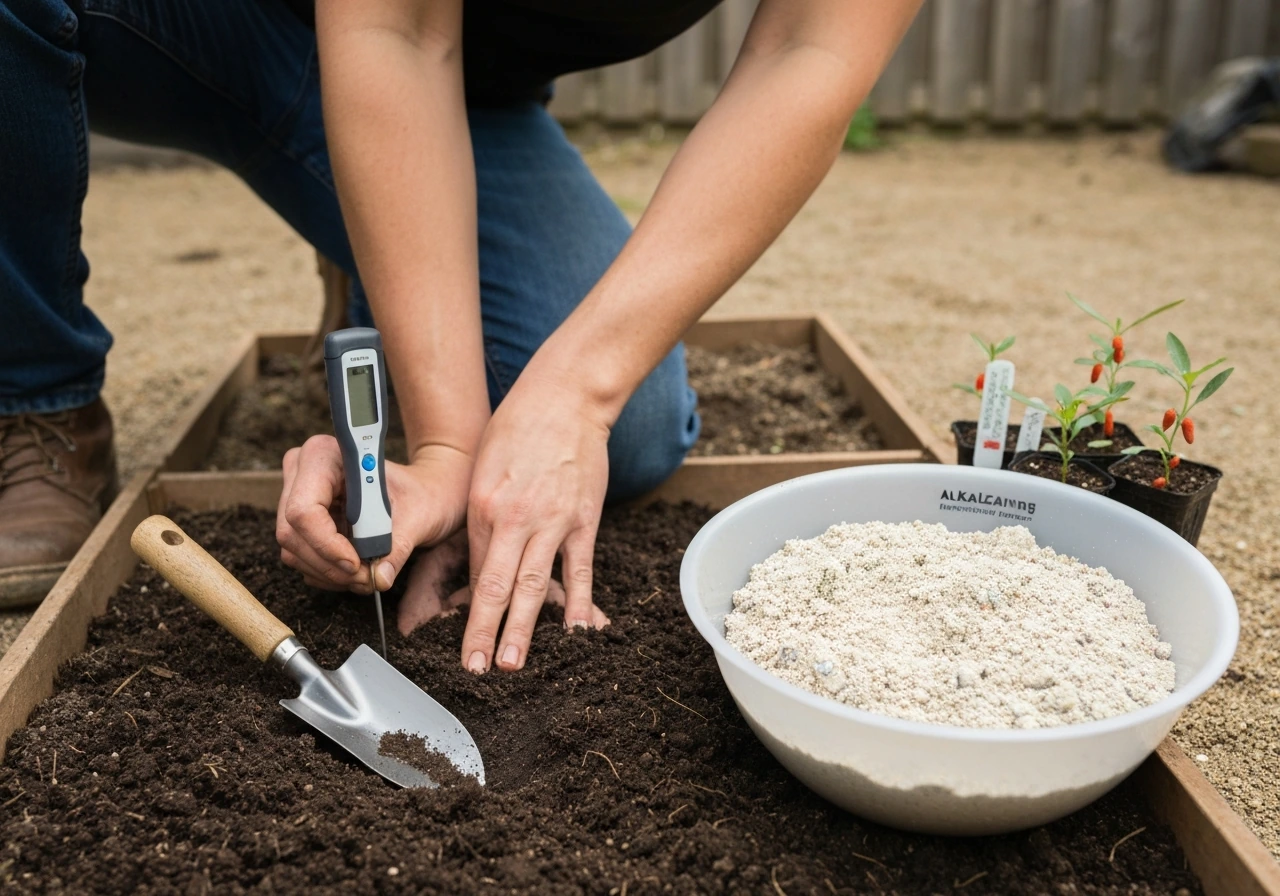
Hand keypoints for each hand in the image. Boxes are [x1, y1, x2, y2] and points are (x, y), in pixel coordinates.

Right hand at [276, 436, 470, 592]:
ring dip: (331, 573)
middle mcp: (303, 472)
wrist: (424, 492)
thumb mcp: (417, 517)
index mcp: (326, 455)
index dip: (326, 543)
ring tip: (368, 574)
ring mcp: (295, 497)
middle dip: (331, 565)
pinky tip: (356, 568)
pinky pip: (301, 558)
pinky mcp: (299, 523)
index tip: (357, 564)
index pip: (304, 509)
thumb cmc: (421, 493)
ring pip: (294, 551)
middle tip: (368, 577)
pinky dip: (329, 573)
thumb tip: (379, 578)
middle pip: (293, 534)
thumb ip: (397, 546)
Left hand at [461, 367, 611, 672]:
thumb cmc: (519, 427)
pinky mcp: (584, 520)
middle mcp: (514, 519)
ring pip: (534, 586)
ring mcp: (553, 522)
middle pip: (496, 587)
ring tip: (512, 663)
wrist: (565, 397)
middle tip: (475, 669)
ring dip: (522, 629)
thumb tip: (488, 560)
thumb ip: (484, 515)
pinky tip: (577, 633)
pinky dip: (579, 603)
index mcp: (483, 507)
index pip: (475, 570)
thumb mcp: (485, 468)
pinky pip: (579, 569)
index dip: (467, 609)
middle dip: (483, 632)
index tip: (461, 638)